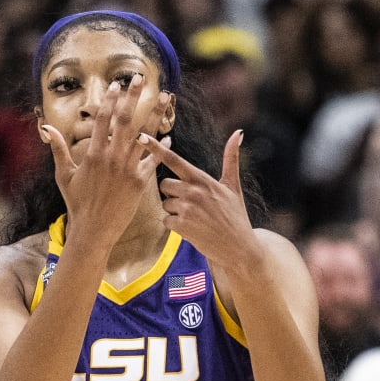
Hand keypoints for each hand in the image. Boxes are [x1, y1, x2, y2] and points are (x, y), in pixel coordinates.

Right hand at [39, 75, 158, 253]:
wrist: (94, 229)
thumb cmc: (77, 203)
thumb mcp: (63, 175)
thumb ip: (58, 149)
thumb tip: (47, 127)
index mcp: (93, 153)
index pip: (103, 119)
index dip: (110, 99)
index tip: (116, 84)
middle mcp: (112, 158)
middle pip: (125, 120)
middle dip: (133, 96)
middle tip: (141, 78)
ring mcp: (128, 169)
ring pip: (145, 135)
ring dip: (156, 114)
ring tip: (165, 96)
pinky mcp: (140, 183)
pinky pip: (154, 161)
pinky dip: (161, 148)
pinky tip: (169, 136)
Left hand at [144, 130, 259, 274]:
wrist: (239, 248)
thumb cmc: (236, 216)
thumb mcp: (233, 186)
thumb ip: (231, 158)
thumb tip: (238, 132)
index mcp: (202, 179)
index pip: (174, 160)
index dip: (156, 148)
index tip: (140, 136)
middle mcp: (193, 191)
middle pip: (164, 185)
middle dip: (172, 194)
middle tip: (191, 204)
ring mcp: (187, 209)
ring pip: (165, 204)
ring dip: (175, 212)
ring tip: (195, 219)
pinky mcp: (183, 226)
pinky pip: (166, 221)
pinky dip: (176, 226)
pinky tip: (192, 229)